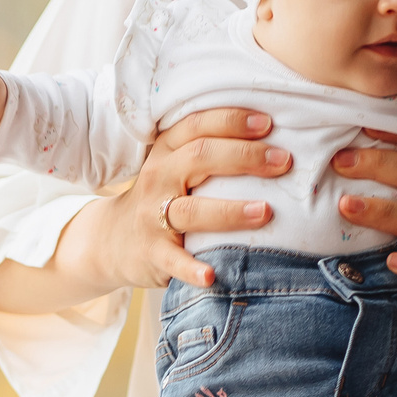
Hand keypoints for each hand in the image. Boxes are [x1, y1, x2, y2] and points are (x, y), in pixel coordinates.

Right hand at [50, 109, 285, 292]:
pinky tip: (212, 276)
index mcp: (167, 151)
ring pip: (192, 210)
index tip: (269, 123)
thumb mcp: (175, 164)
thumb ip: (211, 149)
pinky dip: (192, 269)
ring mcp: (153, 217)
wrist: (113, 239)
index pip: (197, 126)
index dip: (232, 121)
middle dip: (244, 157)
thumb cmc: (162, 196)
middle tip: (283, 162)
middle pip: (200, 157)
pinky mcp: (152, 253)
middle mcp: (158, 177)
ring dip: (231, 212)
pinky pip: (173, 261)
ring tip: (266, 212)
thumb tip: (276, 136)